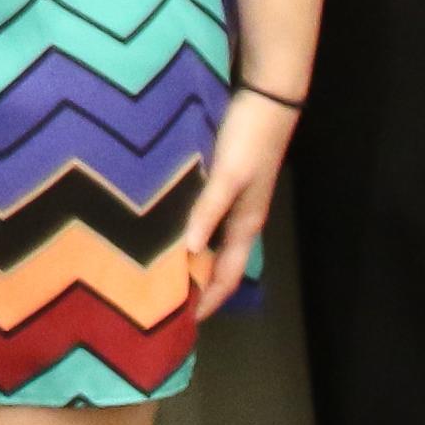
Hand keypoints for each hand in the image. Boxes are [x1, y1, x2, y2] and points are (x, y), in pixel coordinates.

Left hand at [182, 87, 295, 318]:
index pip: (227, 276)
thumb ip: (208, 211)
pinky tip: (164, 228)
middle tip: (163, 303)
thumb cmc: (249, 139)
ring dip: (190, 261)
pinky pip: (203, 219)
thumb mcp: (228, 176)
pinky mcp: (224, 182)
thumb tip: (188, 253)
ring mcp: (233, 201)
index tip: (185, 325)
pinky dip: (187, 231)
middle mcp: (239, 219)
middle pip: (218, 265)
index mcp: (245, 224)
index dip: (210, 301)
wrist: (267, 100)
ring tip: (158, 272)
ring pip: (210, 243)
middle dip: (197, 287)